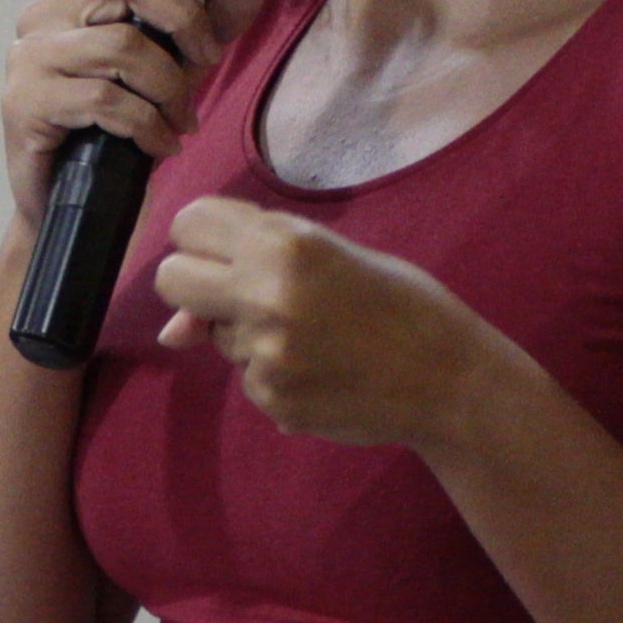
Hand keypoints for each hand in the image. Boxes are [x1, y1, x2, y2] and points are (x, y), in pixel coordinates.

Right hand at [0, 0, 231, 227]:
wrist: (71, 205)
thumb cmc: (114, 131)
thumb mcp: (173, 69)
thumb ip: (209, 25)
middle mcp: (43, 14)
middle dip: (186, 19)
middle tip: (208, 60)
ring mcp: (29, 57)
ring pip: (121, 45)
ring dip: (169, 86)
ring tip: (181, 120)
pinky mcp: (25, 102)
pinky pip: (106, 99)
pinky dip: (147, 125)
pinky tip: (160, 145)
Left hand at [149, 195, 512, 452]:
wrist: (450, 379)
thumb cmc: (401, 305)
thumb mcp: (334, 259)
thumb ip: (253, 267)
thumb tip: (173, 331)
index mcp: (285, 242)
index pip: (189, 223)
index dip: (202, 237)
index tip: (224, 249)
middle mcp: (265, 294)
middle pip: (172, 279)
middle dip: (194, 285)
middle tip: (239, 291)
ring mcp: (265, 353)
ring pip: (215, 334)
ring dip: (248, 333)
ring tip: (316, 335)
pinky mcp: (272, 399)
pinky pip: (248, 377)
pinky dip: (276, 374)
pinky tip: (325, 370)